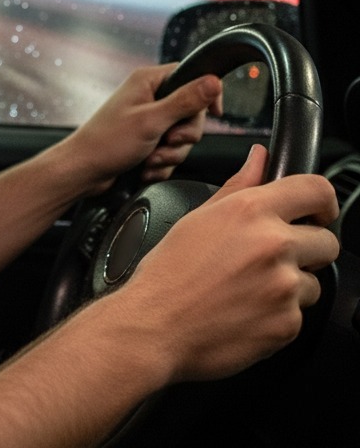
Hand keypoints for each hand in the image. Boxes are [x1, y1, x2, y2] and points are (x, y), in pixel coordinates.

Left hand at [61, 63, 222, 194]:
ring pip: (183, 136)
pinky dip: (162, 163)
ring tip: (150, 158)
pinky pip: (171, 152)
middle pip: (191, 112)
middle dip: (183, 135)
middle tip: (168, 141)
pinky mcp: (147, 140)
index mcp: (148, 81)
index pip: (191, 75)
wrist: (84, 171)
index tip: (214, 114)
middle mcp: (149, 96)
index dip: (205, 94)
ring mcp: (148, 119)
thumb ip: (185, 101)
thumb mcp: (152, 120)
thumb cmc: (107, 142)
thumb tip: (213, 82)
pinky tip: (146, 167)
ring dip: (171, 154)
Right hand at [119, 144, 339, 382]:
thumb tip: (259, 158)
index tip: (316, 212)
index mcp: (250, 210)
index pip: (317, 190)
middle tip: (273, 256)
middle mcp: (273, 244)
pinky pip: (299, 313)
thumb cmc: (168, 272)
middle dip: (307, 248)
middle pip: (328, 240)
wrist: (156, 325)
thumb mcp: (197, 217)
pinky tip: (246, 309)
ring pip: (314, 281)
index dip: (321, 201)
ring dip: (292, 284)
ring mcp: (285, 286)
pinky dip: (279, 313)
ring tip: (250, 287)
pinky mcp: (288, 323)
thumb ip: (238, 185)